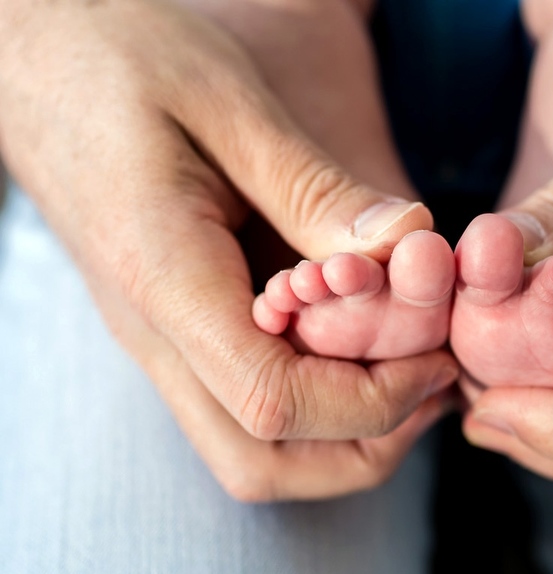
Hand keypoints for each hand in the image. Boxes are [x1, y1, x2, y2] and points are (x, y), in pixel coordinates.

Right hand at [0, 0, 456, 498]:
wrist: (39, 58)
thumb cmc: (120, 58)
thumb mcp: (227, 104)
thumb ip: (314, 188)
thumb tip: (408, 242)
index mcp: (166, 281)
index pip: (275, 402)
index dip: (374, 397)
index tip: (437, 353)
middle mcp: (156, 334)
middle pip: (261, 460)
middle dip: (366, 442)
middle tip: (433, 378)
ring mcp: (160, 338)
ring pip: (250, 448)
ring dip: (342, 434)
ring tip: (409, 367)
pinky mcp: (175, 325)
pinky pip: (245, 401)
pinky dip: (318, 399)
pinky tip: (363, 341)